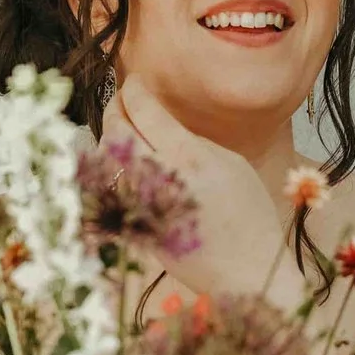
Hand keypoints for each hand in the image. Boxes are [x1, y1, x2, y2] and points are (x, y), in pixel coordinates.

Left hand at [110, 77, 290, 301]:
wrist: (246, 271)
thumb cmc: (249, 215)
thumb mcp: (232, 164)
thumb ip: (193, 140)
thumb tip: (160, 123)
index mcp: (190, 158)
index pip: (145, 109)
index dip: (133, 89)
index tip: (134, 82)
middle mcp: (160, 179)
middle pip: (116, 130)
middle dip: (114, 107)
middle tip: (121, 100)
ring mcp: (142, 205)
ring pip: (105, 160)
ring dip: (108, 139)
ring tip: (120, 131)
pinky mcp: (134, 227)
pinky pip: (109, 189)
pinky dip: (109, 170)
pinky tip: (119, 163)